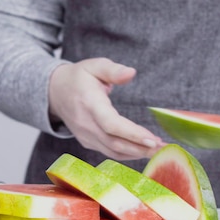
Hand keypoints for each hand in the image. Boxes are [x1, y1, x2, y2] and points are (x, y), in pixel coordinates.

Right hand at [48, 58, 163, 159]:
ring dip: (137, 153)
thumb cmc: (79, 77)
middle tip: (164, 148)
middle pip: (115, 143)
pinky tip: (144, 151)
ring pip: (113, 151)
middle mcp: (86, 124)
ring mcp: (85, 136)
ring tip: (160, 151)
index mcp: (89, 103)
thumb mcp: (94, 65)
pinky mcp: (88, 142)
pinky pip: (109, 152)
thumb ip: (113, 70)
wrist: (54, 92)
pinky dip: (128, 154)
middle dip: (141, 148)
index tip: (152, 139)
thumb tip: (131, 73)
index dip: (132, 134)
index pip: (111, 124)